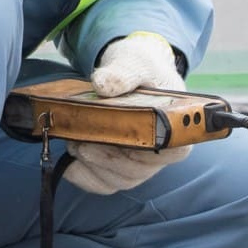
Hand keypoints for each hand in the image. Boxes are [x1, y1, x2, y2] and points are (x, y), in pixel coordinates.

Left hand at [66, 32, 190, 194]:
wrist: (130, 72)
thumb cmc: (141, 69)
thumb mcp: (134, 64)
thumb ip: (122, 74)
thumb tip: (103, 85)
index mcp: (178, 126)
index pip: (172, 151)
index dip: (146, 153)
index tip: (120, 142)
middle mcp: (163, 152)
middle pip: (139, 170)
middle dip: (108, 159)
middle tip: (82, 142)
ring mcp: (141, 163)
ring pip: (120, 180)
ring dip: (94, 166)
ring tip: (74, 144)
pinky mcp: (120, 167)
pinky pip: (105, 183)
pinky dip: (85, 177)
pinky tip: (69, 165)